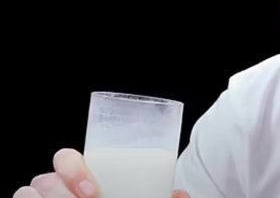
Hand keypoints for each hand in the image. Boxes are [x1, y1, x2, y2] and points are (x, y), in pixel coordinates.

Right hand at [13, 148, 190, 197]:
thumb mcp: (140, 196)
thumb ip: (159, 195)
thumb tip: (180, 195)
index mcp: (80, 173)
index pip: (64, 158)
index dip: (73, 170)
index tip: (94, 191)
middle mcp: (54, 187)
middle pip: (44, 179)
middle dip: (61, 190)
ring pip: (27, 194)